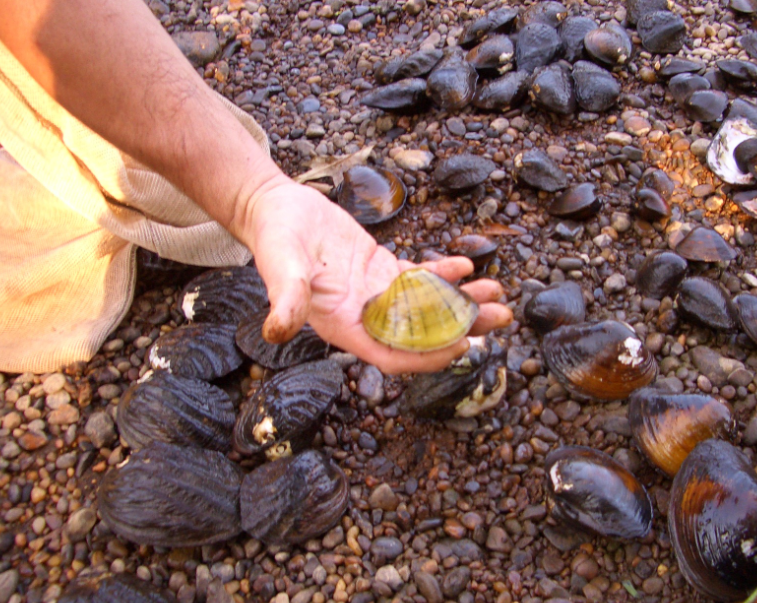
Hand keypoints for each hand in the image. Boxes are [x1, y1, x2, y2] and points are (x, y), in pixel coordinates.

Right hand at [242, 179, 513, 373]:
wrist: (276, 210)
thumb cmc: (275, 239)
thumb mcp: (279, 266)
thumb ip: (285, 298)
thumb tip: (276, 332)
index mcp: (343, 326)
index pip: (391, 355)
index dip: (427, 357)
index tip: (463, 346)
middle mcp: (364, 316)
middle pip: (422, 333)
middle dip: (463, 327)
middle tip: (501, 316)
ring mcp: (376, 293)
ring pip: (427, 305)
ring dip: (462, 300)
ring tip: (497, 290)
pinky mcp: (381, 269)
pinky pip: (419, 277)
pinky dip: (444, 273)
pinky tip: (467, 263)